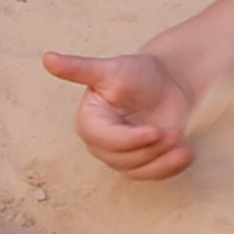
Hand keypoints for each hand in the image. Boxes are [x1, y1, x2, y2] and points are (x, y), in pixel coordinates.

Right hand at [42, 48, 197, 176]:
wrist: (167, 82)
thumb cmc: (136, 73)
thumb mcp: (109, 69)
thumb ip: (79, 68)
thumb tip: (47, 58)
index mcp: (90, 120)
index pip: (103, 139)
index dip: (129, 140)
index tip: (155, 131)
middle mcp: (102, 142)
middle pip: (121, 159)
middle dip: (150, 148)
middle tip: (173, 132)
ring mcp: (123, 155)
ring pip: (137, 170)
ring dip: (162, 160)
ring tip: (180, 140)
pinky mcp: (143, 162)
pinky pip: (153, 175)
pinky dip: (170, 168)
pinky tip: (186, 155)